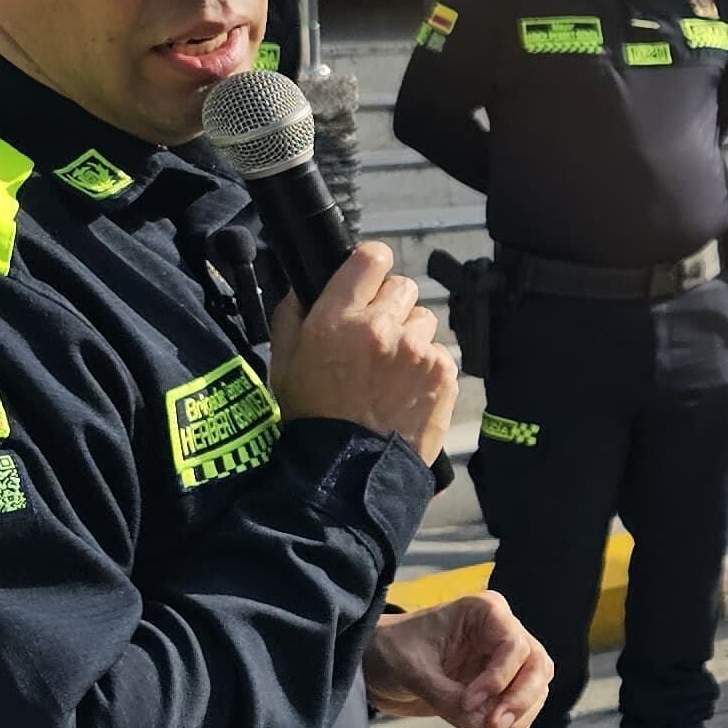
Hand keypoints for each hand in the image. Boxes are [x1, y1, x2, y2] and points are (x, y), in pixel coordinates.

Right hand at [269, 242, 458, 464]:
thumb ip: (293, 314)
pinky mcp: (443, 372)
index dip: (372, 264)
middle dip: (391, 306)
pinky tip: (407, 389)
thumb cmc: (311, 417)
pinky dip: (427, 366)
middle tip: (376, 337)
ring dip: (411, 338)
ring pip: (424, 321)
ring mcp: (417, 350)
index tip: (370, 277)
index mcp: (337, 318)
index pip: (371, 258)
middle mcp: (381, 327)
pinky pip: (440, 352)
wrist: (348, 469)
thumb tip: (306, 284)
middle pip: (403, 286)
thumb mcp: (284, 361)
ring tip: (391, 370)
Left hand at [366, 593, 549, 727]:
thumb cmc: (389, 650)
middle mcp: (501, 633)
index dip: (498, 678)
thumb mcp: (412, 670)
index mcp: (485, 612)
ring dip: (518, 720)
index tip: (469, 702)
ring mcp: (502, 661)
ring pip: (535, 690)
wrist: (374, 664)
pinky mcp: (497, 687)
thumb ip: (445, 696)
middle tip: (493, 727)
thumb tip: (482, 724)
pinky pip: (520, 709)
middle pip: (536, 666)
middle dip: (519, 701)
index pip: (513, 645)